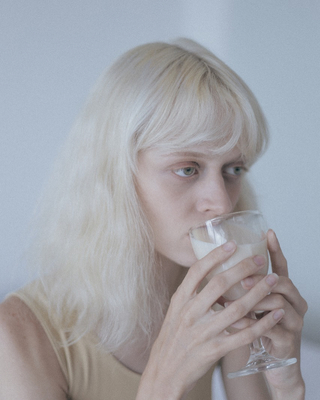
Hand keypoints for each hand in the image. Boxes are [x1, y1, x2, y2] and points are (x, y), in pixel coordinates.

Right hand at [137, 241, 284, 399]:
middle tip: (259, 259)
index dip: (216, 256)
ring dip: (258, 293)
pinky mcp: (215, 350)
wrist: (165, 371)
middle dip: (243, 269)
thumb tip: (210, 271)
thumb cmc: (172, 337)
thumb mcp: (175, 310)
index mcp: (180, 300)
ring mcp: (203, 332)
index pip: (197, 271)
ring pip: (236, 309)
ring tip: (271, 280)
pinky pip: (243, 336)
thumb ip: (191, 293)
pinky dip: (261, 324)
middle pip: (220, 284)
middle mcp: (190, 313)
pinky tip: (274, 315)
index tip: (232, 244)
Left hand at [237, 230, 307, 397]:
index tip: (267, 233)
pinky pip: (272, 328)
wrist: (272, 364)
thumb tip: (216, 266)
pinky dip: (253, 324)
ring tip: (234, 301)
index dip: (274, 249)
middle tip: (242, 279)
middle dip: (260, 278)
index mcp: (283, 291)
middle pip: (282, 280)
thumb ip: (243, 288)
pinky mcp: (288, 341)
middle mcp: (293, 302)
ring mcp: (293, 322)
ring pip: (279, 302)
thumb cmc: (258, 329)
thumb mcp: (252, 305)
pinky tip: (236, 322)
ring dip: (255, 300)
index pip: (281, 265)